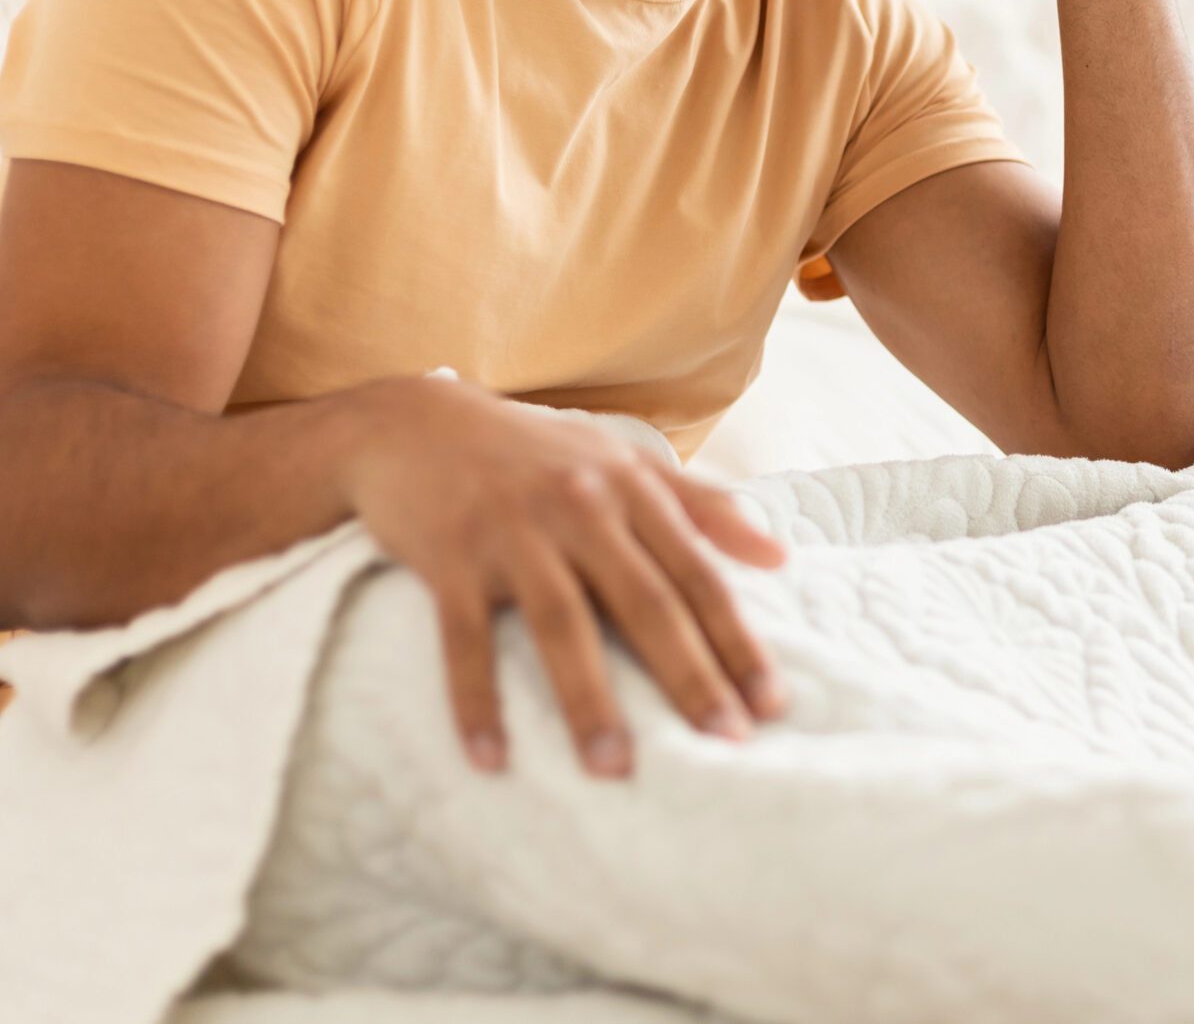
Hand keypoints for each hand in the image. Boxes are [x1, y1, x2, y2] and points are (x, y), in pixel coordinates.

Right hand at [339, 373, 787, 777]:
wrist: (412, 422)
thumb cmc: (534, 452)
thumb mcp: (622, 461)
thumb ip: (701, 505)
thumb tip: (781, 555)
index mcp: (629, 488)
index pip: (697, 573)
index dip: (737, 639)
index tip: (771, 703)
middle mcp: (579, 506)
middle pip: (644, 601)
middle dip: (689, 675)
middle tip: (724, 743)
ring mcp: (512, 532)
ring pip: (562, 625)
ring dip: (589, 701)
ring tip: (615, 770)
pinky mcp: (449, 556)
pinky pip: (466, 640)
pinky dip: (477, 701)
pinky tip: (492, 760)